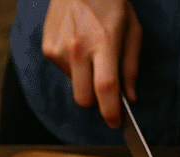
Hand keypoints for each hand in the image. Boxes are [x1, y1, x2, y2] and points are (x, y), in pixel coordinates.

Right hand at [41, 0, 141, 127]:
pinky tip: (77, 43)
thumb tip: (129, 97)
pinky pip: (63, 71)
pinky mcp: (48, 49)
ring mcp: (60, 49)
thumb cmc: (110, 2)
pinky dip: (73, 66)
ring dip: (84, 78)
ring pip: (74, 84)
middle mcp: (78, 47)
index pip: (106, 87)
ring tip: (90, 50)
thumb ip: (131, 65)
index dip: (111, 110)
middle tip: (105, 91)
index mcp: (104, 41)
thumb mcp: (132, 28)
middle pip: (84, 97)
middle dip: (95, 102)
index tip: (115, 122)